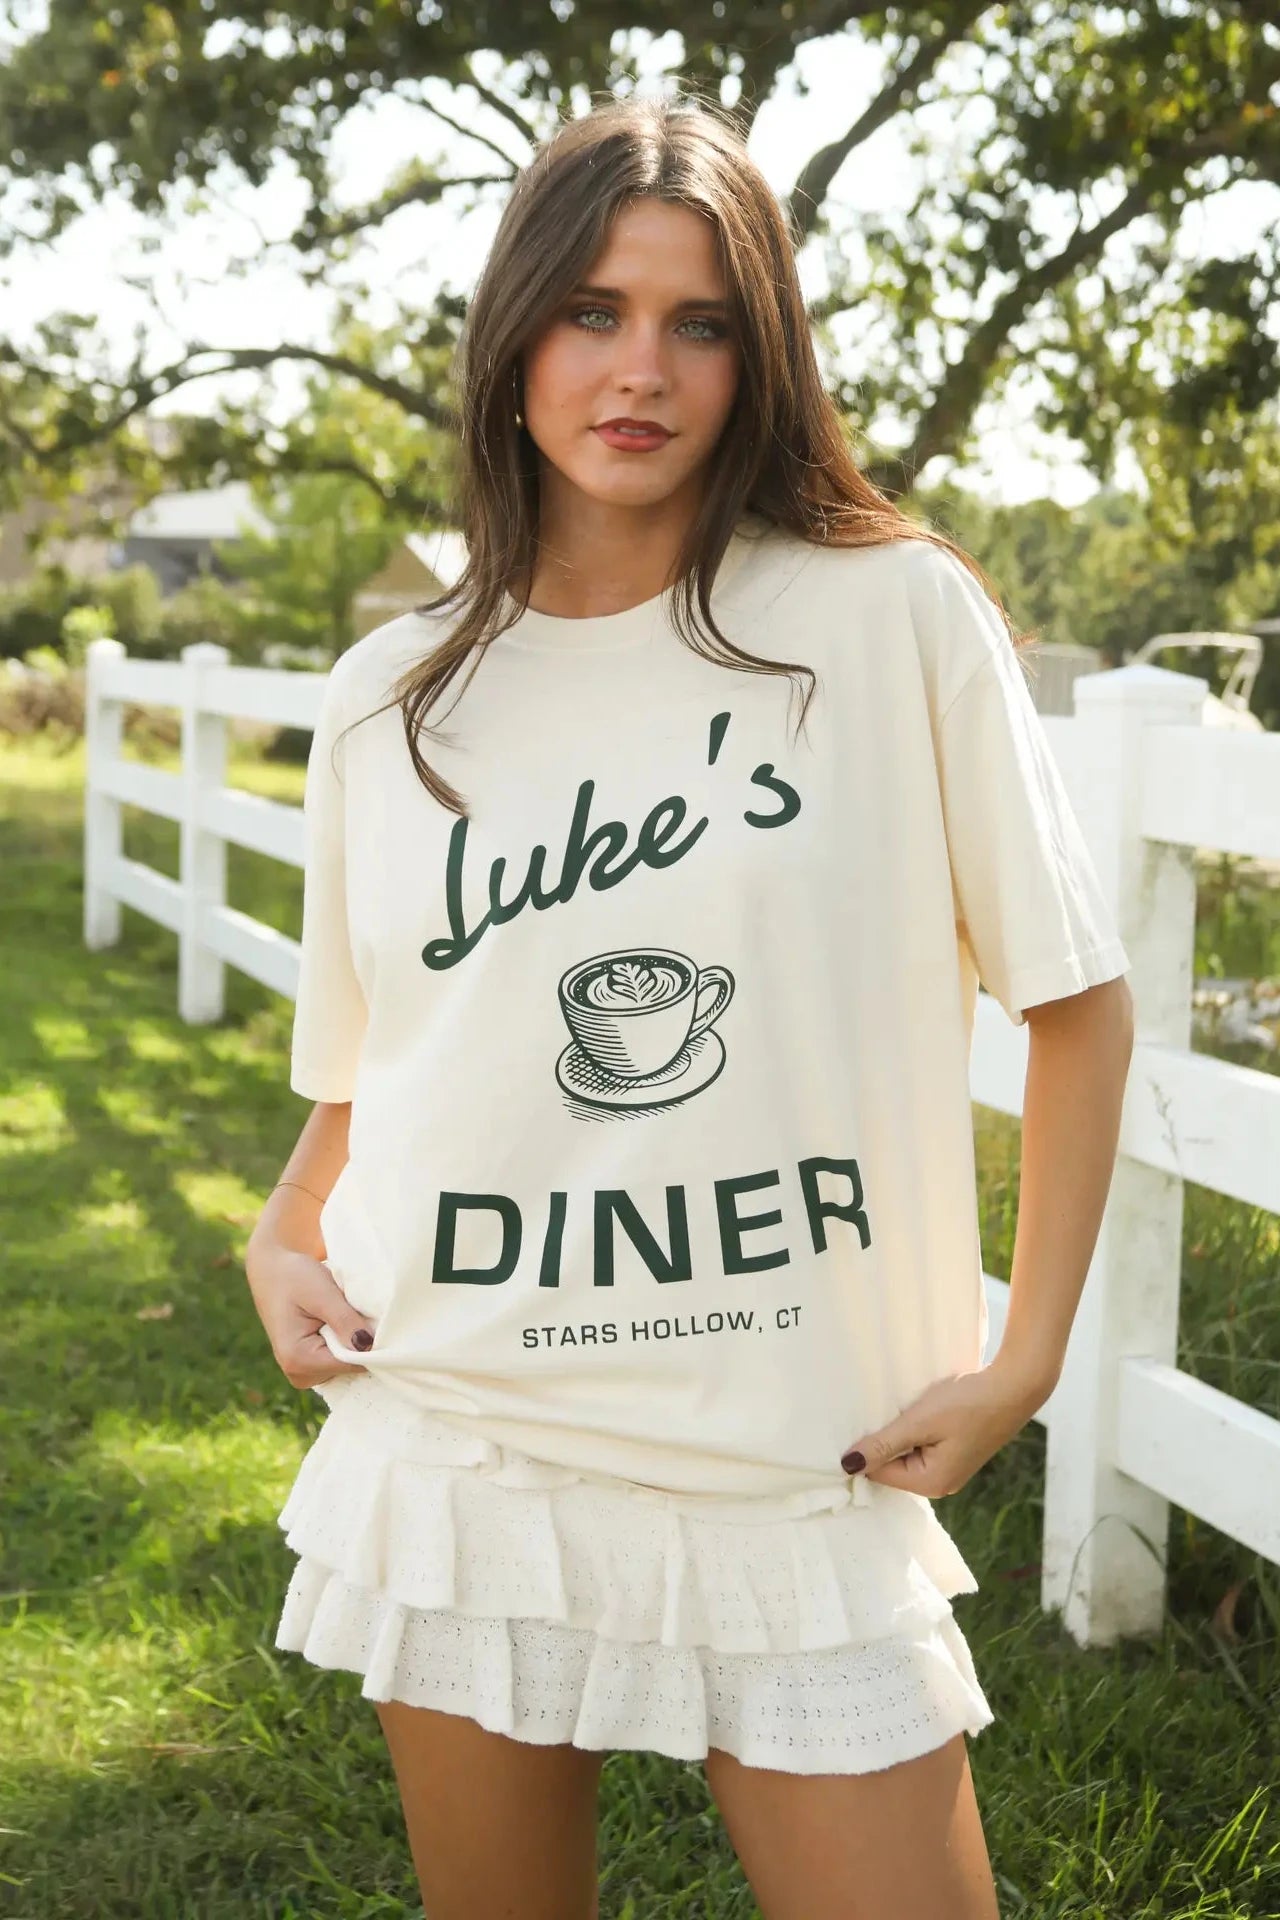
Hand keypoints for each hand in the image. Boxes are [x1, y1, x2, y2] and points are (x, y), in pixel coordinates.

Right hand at [244, 1236, 377, 1391]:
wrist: (273, 1271)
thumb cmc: (294, 1277)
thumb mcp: (322, 1293)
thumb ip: (344, 1320)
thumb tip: (369, 1346)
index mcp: (297, 1359)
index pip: (352, 1365)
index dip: (372, 1344)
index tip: (381, 1322)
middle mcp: (299, 1375)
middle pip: (351, 1368)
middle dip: (362, 1343)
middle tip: (360, 1312)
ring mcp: (304, 1374)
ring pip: (348, 1366)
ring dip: (355, 1342)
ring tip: (348, 1315)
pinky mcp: (310, 1367)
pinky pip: (340, 1362)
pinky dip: (347, 1343)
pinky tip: (343, 1324)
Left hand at [840, 1359, 1053, 1496]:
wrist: (1013, 1386)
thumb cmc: (967, 1403)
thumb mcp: (919, 1422)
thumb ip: (884, 1444)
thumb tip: (847, 1465)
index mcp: (931, 1483)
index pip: (878, 1473)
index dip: (864, 1448)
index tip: (855, 1422)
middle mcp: (940, 1484)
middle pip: (891, 1467)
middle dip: (881, 1441)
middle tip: (875, 1412)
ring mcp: (949, 1468)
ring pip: (905, 1454)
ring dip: (897, 1433)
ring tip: (895, 1408)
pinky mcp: (955, 1452)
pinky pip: (920, 1446)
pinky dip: (912, 1430)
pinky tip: (912, 1410)